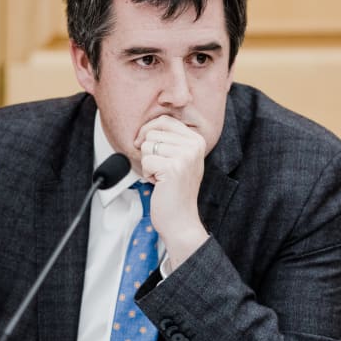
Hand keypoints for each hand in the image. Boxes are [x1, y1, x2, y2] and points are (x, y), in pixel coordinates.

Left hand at [135, 114, 209, 266]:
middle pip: (152, 133)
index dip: (148, 130)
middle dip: (149, 152)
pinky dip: (147, 174)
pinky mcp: (173, 168)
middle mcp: (194, 145)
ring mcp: (185, 156)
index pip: (164, 120)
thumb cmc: (176, 191)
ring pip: (147, 146)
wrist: (181, 220)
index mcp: (197, 140)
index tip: (144, 144)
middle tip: (162, 169)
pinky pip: (145, 160)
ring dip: (148, 164)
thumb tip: (146, 126)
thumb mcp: (179, 158)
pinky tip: (159, 183)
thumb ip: (169, 139)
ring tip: (162, 177)